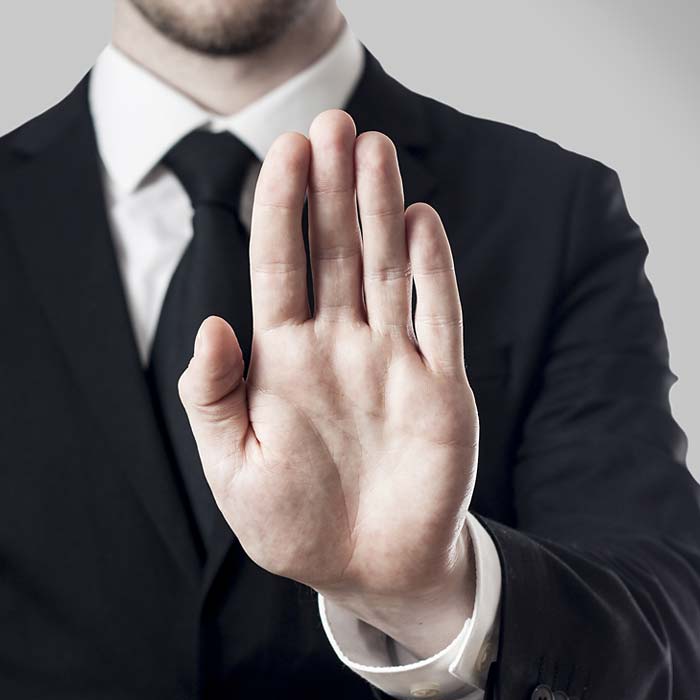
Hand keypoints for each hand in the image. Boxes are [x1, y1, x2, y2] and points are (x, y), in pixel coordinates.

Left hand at [179, 110, 479, 656]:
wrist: (367, 567)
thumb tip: (211, 324)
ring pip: (387, 269)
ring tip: (373, 149)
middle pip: (335, 252)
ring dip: (380, 209)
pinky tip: (421, 221)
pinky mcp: (440, 387)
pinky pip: (439, 318)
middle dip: (332, 188)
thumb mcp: (233, 468)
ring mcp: (392, 362)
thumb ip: (215, 396)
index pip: (279, 267)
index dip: (280, 209)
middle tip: (332, 122)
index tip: (283, 150)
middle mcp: (339, 347)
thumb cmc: (293, 523)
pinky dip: (434, 271)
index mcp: (284, 362)